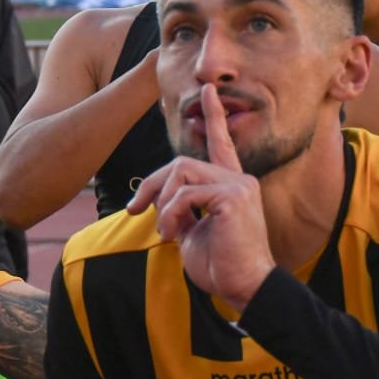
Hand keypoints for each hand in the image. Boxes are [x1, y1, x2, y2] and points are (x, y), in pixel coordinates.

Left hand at [126, 84, 273, 309]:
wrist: (244, 288)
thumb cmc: (221, 265)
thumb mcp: (192, 232)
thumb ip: (181, 210)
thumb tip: (158, 202)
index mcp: (231, 185)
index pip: (221, 144)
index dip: (214, 116)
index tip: (208, 91)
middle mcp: (238, 179)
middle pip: (181, 161)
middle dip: (152, 184)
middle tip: (134, 209)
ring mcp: (238, 186)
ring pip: (181, 172)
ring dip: (161, 202)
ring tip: (163, 231)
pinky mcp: (233, 198)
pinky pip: (185, 194)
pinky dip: (169, 215)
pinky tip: (171, 235)